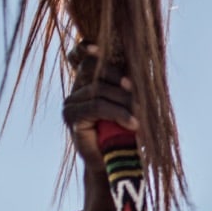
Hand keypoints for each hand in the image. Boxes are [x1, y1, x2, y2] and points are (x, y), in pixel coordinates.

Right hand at [63, 44, 137, 210]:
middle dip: (121, 80)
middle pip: (95, 68)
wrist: (116, 163)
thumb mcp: (131, 104)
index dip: (85, 48)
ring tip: (140, 118)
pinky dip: (118, 112)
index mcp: (88, 81)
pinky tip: (133, 123)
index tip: (97, 48)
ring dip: (124, 101)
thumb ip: (129, 85)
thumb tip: (138, 68)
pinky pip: (96, 106)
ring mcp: (71, 102)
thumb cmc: (126, 132)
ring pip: (99, 88)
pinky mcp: (72, 117)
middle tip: (141, 98)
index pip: (81, 56)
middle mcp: (76, 89)